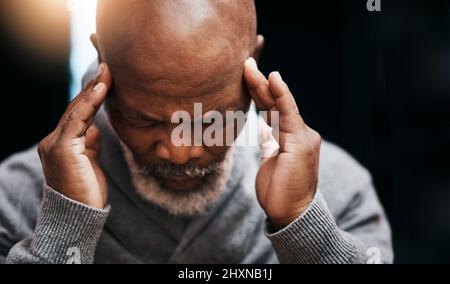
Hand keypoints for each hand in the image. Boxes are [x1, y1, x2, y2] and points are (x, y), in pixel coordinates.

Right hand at [38, 63, 111, 208]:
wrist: (79, 216)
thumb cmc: (87, 192)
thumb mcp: (91, 163)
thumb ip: (90, 144)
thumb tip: (96, 129)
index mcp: (61, 143)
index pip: (78, 114)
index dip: (92, 95)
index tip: (107, 78)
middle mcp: (53, 140)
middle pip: (77, 108)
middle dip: (94, 86)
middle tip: (109, 66)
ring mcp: (55, 143)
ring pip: (77, 110)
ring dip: (93, 89)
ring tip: (107, 71)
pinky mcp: (62, 148)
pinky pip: (78, 119)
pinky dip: (90, 102)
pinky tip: (102, 88)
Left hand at [244, 58, 321, 228]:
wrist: (291, 213)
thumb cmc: (279, 190)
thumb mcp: (270, 159)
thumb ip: (270, 140)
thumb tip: (263, 126)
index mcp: (292, 137)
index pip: (273, 109)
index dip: (260, 91)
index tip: (245, 75)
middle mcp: (301, 133)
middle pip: (275, 104)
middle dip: (259, 83)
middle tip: (244, 63)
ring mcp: (304, 136)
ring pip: (279, 105)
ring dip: (264, 85)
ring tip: (249, 67)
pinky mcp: (301, 142)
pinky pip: (288, 114)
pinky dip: (281, 96)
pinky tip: (273, 79)